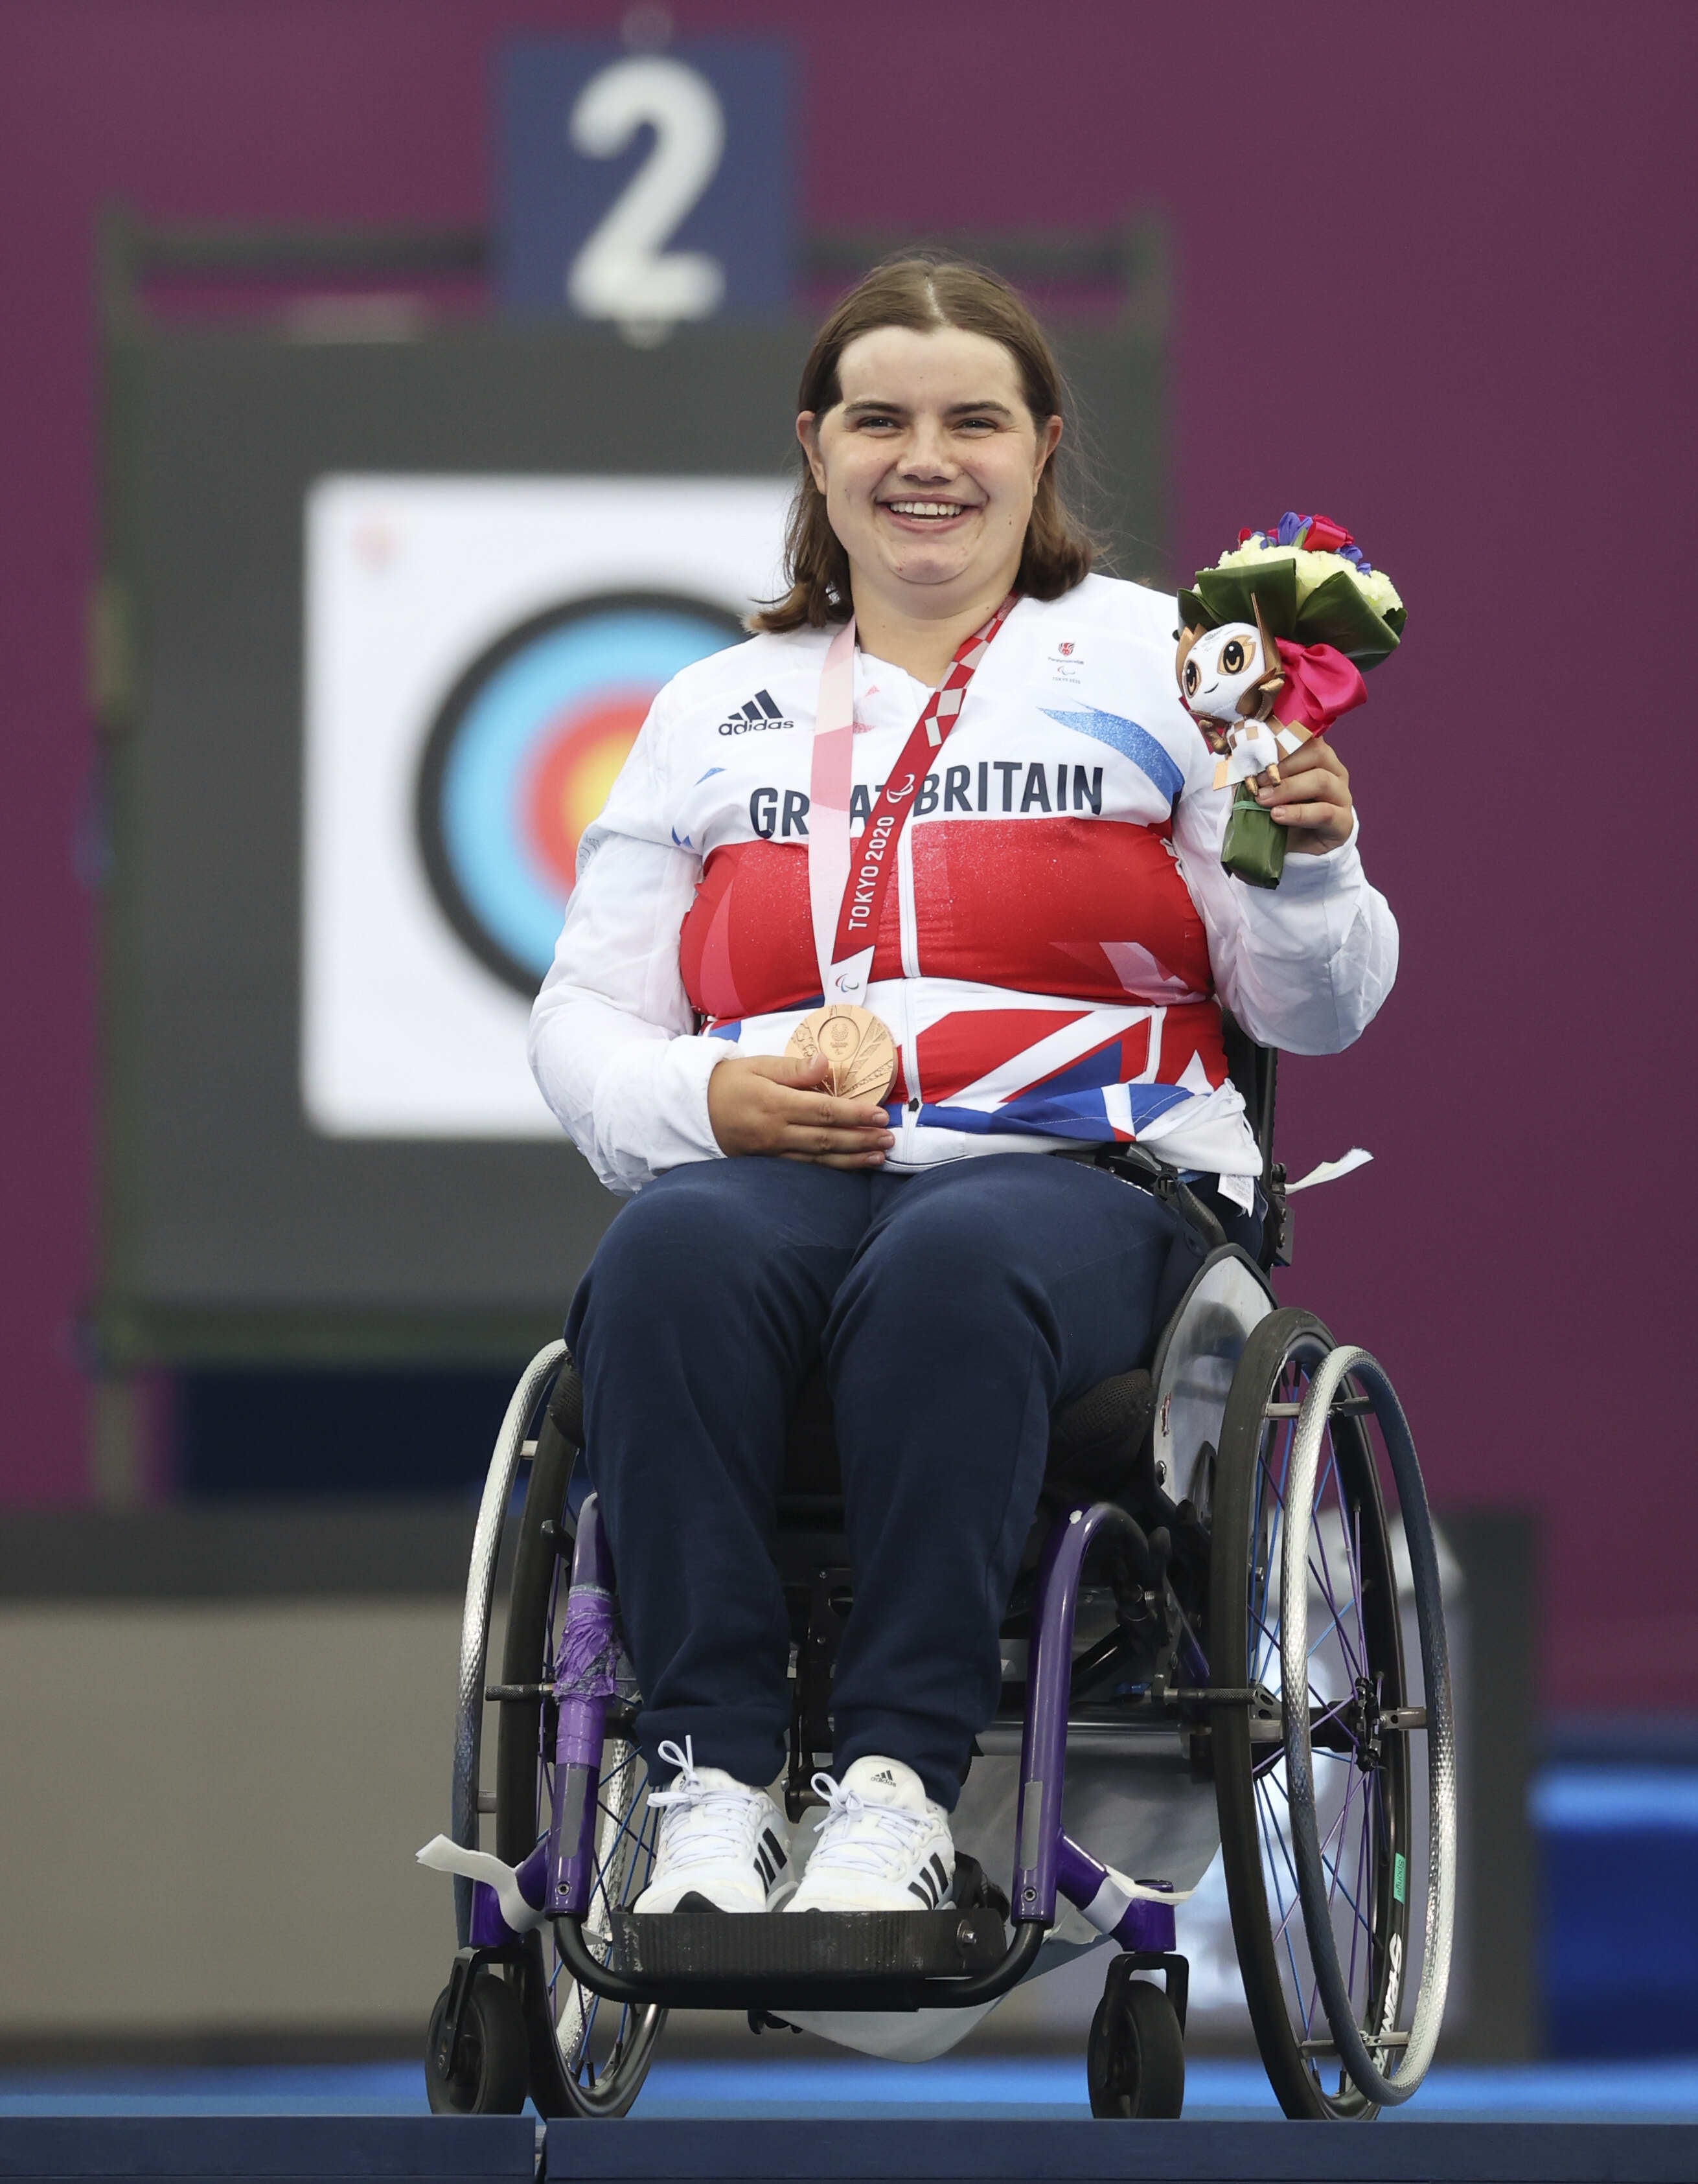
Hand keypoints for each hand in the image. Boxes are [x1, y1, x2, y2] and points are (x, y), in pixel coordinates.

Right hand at [708, 1051, 896, 1167]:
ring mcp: (771, 1151)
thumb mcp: (758, 1065)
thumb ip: (794, 1069)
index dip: (855, 1114)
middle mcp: (776, 1131)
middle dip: (862, 1139)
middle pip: (827, 1138)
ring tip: (878, 1156)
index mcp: (775, 1103)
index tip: (880, 1115)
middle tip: (889, 1138)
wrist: (692, 1109)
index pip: (824, 1110)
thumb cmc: (728, 1081)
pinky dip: (829, 1168)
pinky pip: (804, 1167)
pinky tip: (848, 1167)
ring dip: (852, 1159)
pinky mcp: (767, 1162)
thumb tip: (827, 1063)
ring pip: (819, 1158)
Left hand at [1253, 736, 1353, 854]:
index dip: (1281, 740)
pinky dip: (1298, 813)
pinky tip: (1278, 816)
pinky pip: (1324, 812)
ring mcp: (1342, 796)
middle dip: (1282, 765)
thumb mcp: (1265, 792)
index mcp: (1317, 757)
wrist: (1297, 850)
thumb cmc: (1282, 813)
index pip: (1305, 736)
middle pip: (1316, 753)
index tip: (1255, 751)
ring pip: (1321, 780)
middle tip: (1256, 780)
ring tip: (1263, 799)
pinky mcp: (1343, 822)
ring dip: (1288, 788)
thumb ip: (1255, 777)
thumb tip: (1233, 762)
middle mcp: (1334, 771)